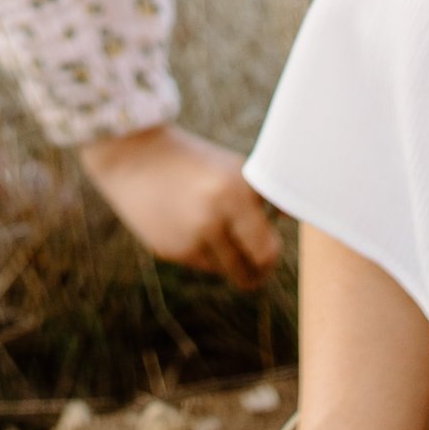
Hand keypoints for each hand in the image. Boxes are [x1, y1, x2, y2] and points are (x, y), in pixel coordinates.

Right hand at [79, 123, 283, 287]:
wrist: (135, 156)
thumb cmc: (195, 162)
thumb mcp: (232, 170)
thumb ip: (263, 196)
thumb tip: (292, 217)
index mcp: (234, 194)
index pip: (268, 252)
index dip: (271, 257)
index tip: (270, 254)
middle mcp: (212, 220)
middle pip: (249, 273)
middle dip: (256, 272)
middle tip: (256, 264)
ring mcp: (189, 239)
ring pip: (225, 271)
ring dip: (229, 261)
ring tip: (219, 234)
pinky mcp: (169, 251)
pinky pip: (200, 265)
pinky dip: (203, 253)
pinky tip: (190, 227)